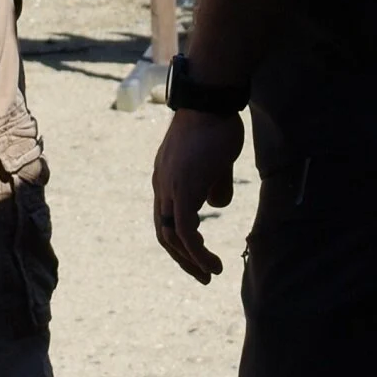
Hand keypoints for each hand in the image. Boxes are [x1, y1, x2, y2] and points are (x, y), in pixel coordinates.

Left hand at [151, 108, 244, 283]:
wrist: (209, 101)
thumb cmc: (216, 125)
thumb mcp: (215, 161)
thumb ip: (213, 184)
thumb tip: (216, 204)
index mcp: (165, 177)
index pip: (164, 218)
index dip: (180, 241)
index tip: (199, 257)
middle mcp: (161, 184)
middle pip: (163, 232)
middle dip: (183, 258)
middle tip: (203, 276)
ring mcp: (169, 186)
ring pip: (172, 236)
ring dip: (191, 260)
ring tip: (211, 273)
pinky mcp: (183, 188)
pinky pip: (184, 230)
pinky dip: (196, 252)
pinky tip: (211, 263)